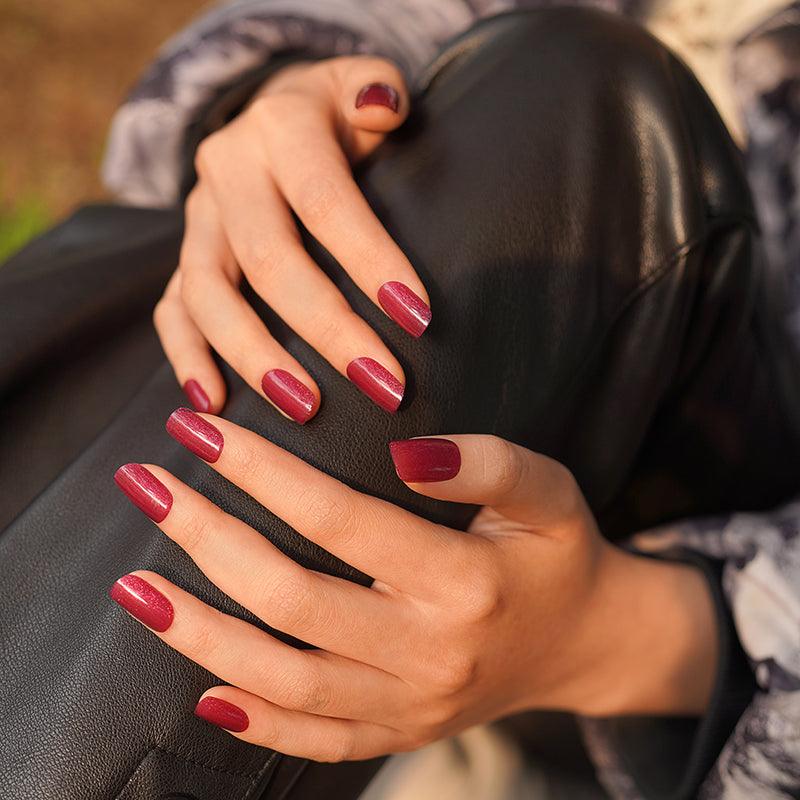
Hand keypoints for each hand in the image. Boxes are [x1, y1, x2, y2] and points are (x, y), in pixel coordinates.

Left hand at [112, 410, 717, 759]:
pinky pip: (316, 738)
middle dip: (207, 538)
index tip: (201, 431)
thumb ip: (487, 463)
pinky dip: (254, 717)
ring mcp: (411, 706)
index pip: (339, 520)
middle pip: (291, 599)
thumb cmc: (559, 552)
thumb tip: (405, 449)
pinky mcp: (401, 732)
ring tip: (133, 585)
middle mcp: (431, 653)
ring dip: (199, 633)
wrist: (585, 643)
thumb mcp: (549, 491)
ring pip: (283, 680)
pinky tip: (200, 684)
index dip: (263, 472)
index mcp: (467, 581)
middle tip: (148, 485)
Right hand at [153, 57, 427, 420]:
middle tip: (381, 385)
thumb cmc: (337, 118)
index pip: (325, 201)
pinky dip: (187, 358)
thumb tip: (385, 110)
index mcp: (279, 130)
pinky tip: (215, 404)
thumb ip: (379, 92)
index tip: (417, 318)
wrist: (275, 120)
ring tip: (304, 409)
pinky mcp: (184, 258)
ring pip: (206, 295)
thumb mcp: (363, 86)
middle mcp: (227, 173)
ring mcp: (198, 221)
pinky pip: (171, 312)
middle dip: (326, 329)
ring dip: (254, 358)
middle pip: (267, 260)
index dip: (370, 260)